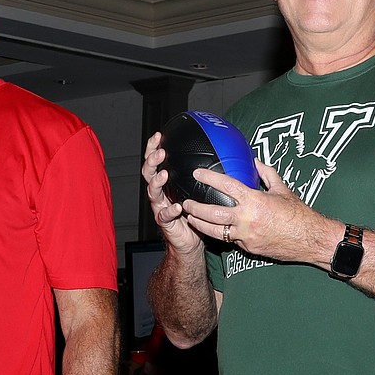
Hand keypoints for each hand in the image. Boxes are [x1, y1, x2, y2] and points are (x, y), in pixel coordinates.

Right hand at [141, 132, 204, 255]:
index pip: (157, 161)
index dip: (154, 147)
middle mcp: (160, 192)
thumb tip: (226, 156)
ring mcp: (160, 206)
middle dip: (152, 161)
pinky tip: (176, 206)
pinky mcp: (164, 222)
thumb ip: (206, 176)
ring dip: (157, 182)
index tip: (159, 135)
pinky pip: (164, 214)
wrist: (190, 240)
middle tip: (160, 153)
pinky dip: (169, 210)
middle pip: (148, 173)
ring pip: (152, 192)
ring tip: (163, 174)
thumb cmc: (196, 214)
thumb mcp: (201, 191)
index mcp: (167, 182)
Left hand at [182, 159, 335, 266]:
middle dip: (195, 208)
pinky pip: (231, 241)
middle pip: (212, 214)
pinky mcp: (248, 249)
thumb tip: (255, 161)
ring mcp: (246, 237)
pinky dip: (223, 234)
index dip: (209, 178)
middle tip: (186, 203)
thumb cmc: (298, 214)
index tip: (197, 173)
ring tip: (190, 218)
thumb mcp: (283, 189)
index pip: (226, 186)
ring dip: (200, 225)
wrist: (310, 240)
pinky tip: (215, 229)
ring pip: (215, 232)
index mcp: (255, 201)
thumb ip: (267, 174)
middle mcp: (247, 219)